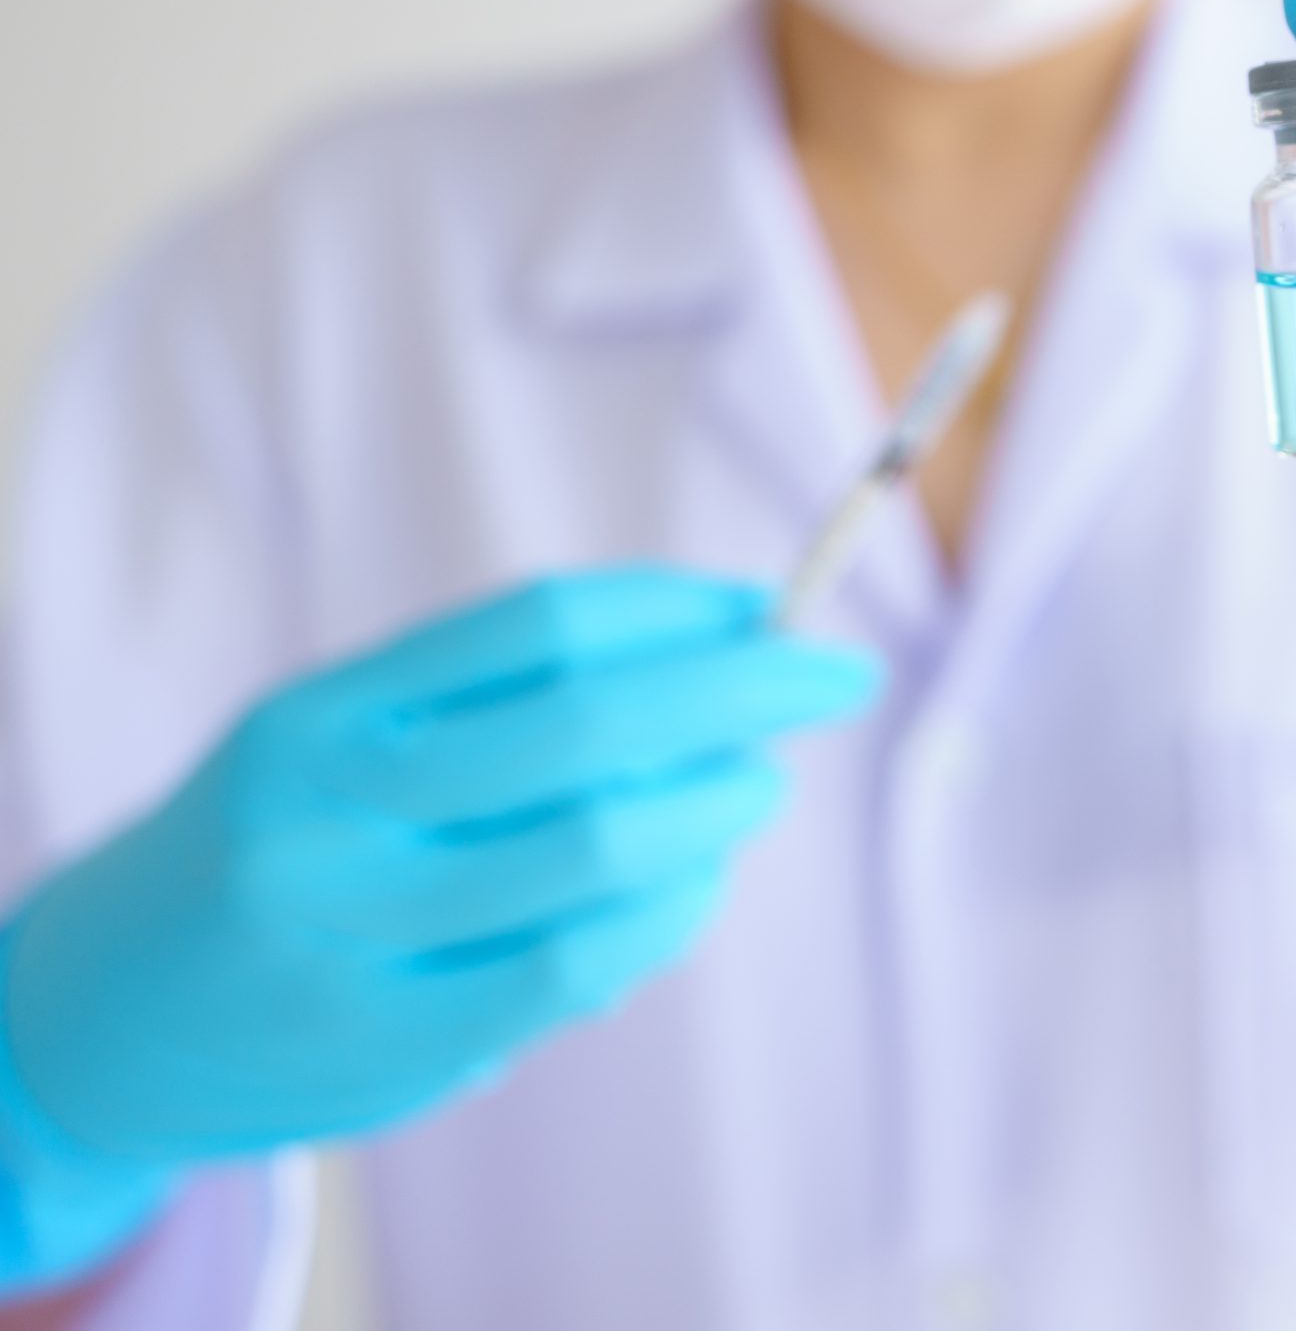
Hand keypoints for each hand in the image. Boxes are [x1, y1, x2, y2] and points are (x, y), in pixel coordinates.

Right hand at [1, 569, 877, 1172]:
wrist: (107, 1013)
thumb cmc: (284, 842)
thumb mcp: (341, 737)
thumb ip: (498, 696)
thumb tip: (722, 641)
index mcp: (324, 715)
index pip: (537, 627)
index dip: (676, 609)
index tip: (767, 604)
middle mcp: (330, 815)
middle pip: (589, 729)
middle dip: (743, 691)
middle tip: (835, 676)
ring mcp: (355, 937)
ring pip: (598, 852)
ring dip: (717, 809)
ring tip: (759, 785)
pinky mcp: (389, 1045)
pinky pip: (577, 967)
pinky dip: (670, 915)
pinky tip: (698, 883)